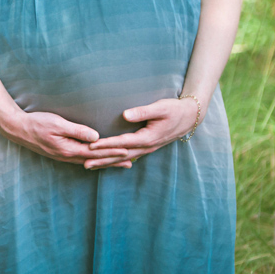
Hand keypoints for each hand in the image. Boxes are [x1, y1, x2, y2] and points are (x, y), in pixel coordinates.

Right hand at [0, 110, 131, 167]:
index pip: (96, 152)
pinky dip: (93, 160)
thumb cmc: (37, 123)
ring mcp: (62, 156)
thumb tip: (96, 137)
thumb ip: (77, 131)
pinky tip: (97, 160)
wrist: (17, 129)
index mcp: (68, 149)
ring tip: (119, 164)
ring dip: (104, 162)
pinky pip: (80, 159)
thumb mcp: (58, 124)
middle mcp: (67, 156)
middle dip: (113, 161)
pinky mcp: (59, 153)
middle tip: (130, 163)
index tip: (128, 151)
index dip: (112, 151)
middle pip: (95, 160)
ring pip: (88, 161)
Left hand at [86, 97, 201, 166]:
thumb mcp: (160, 107)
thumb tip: (125, 114)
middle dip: (102, 159)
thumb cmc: (174, 109)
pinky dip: (114, 161)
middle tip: (84, 163)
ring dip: (106, 163)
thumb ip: (142, 111)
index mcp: (148, 138)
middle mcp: (146, 147)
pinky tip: (104, 163)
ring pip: (122, 159)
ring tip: (88, 166)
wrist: (189, 117)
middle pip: (119, 156)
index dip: (106, 144)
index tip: (91, 146)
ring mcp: (146, 150)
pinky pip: (127, 157)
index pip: (122, 142)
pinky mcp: (145, 148)